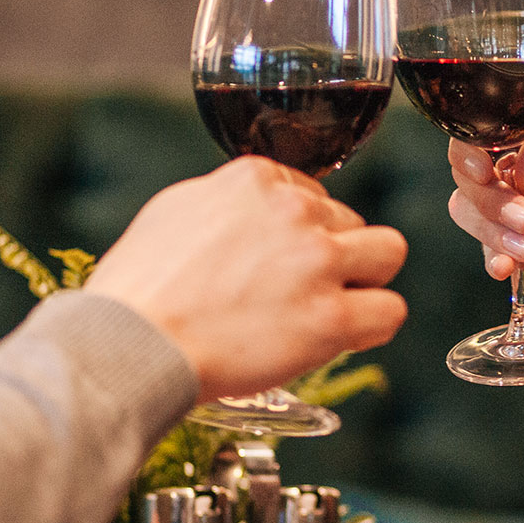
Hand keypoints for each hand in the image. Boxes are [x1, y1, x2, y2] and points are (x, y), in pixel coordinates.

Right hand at [86, 156, 407, 401]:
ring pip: (387, 254)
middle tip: (297, 294)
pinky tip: (347, 336)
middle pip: (349, 223)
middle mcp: (294, 211)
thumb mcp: (176, 211)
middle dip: (331, 256)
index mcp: (256, 178)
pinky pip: (391, 310)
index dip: (299, 235)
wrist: (132, 344)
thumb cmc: (139, 291)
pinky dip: (375, 324)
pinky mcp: (330, 317)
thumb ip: (229, 203)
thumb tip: (254, 214)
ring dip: (365, 281)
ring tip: (330, 310)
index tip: (277, 264)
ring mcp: (316, 262)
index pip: (312, 195)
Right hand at [446, 110, 523, 322]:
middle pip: (469, 170)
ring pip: (469, 208)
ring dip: (491, 230)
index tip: (484, 169)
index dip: (477, 146)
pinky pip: (486, 247)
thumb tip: (518, 159)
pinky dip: (493, 257)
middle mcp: (521, 166)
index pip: (494, 127)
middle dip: (489, 197)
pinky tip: (509, 267)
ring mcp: (513, 205)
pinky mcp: (512, 243)